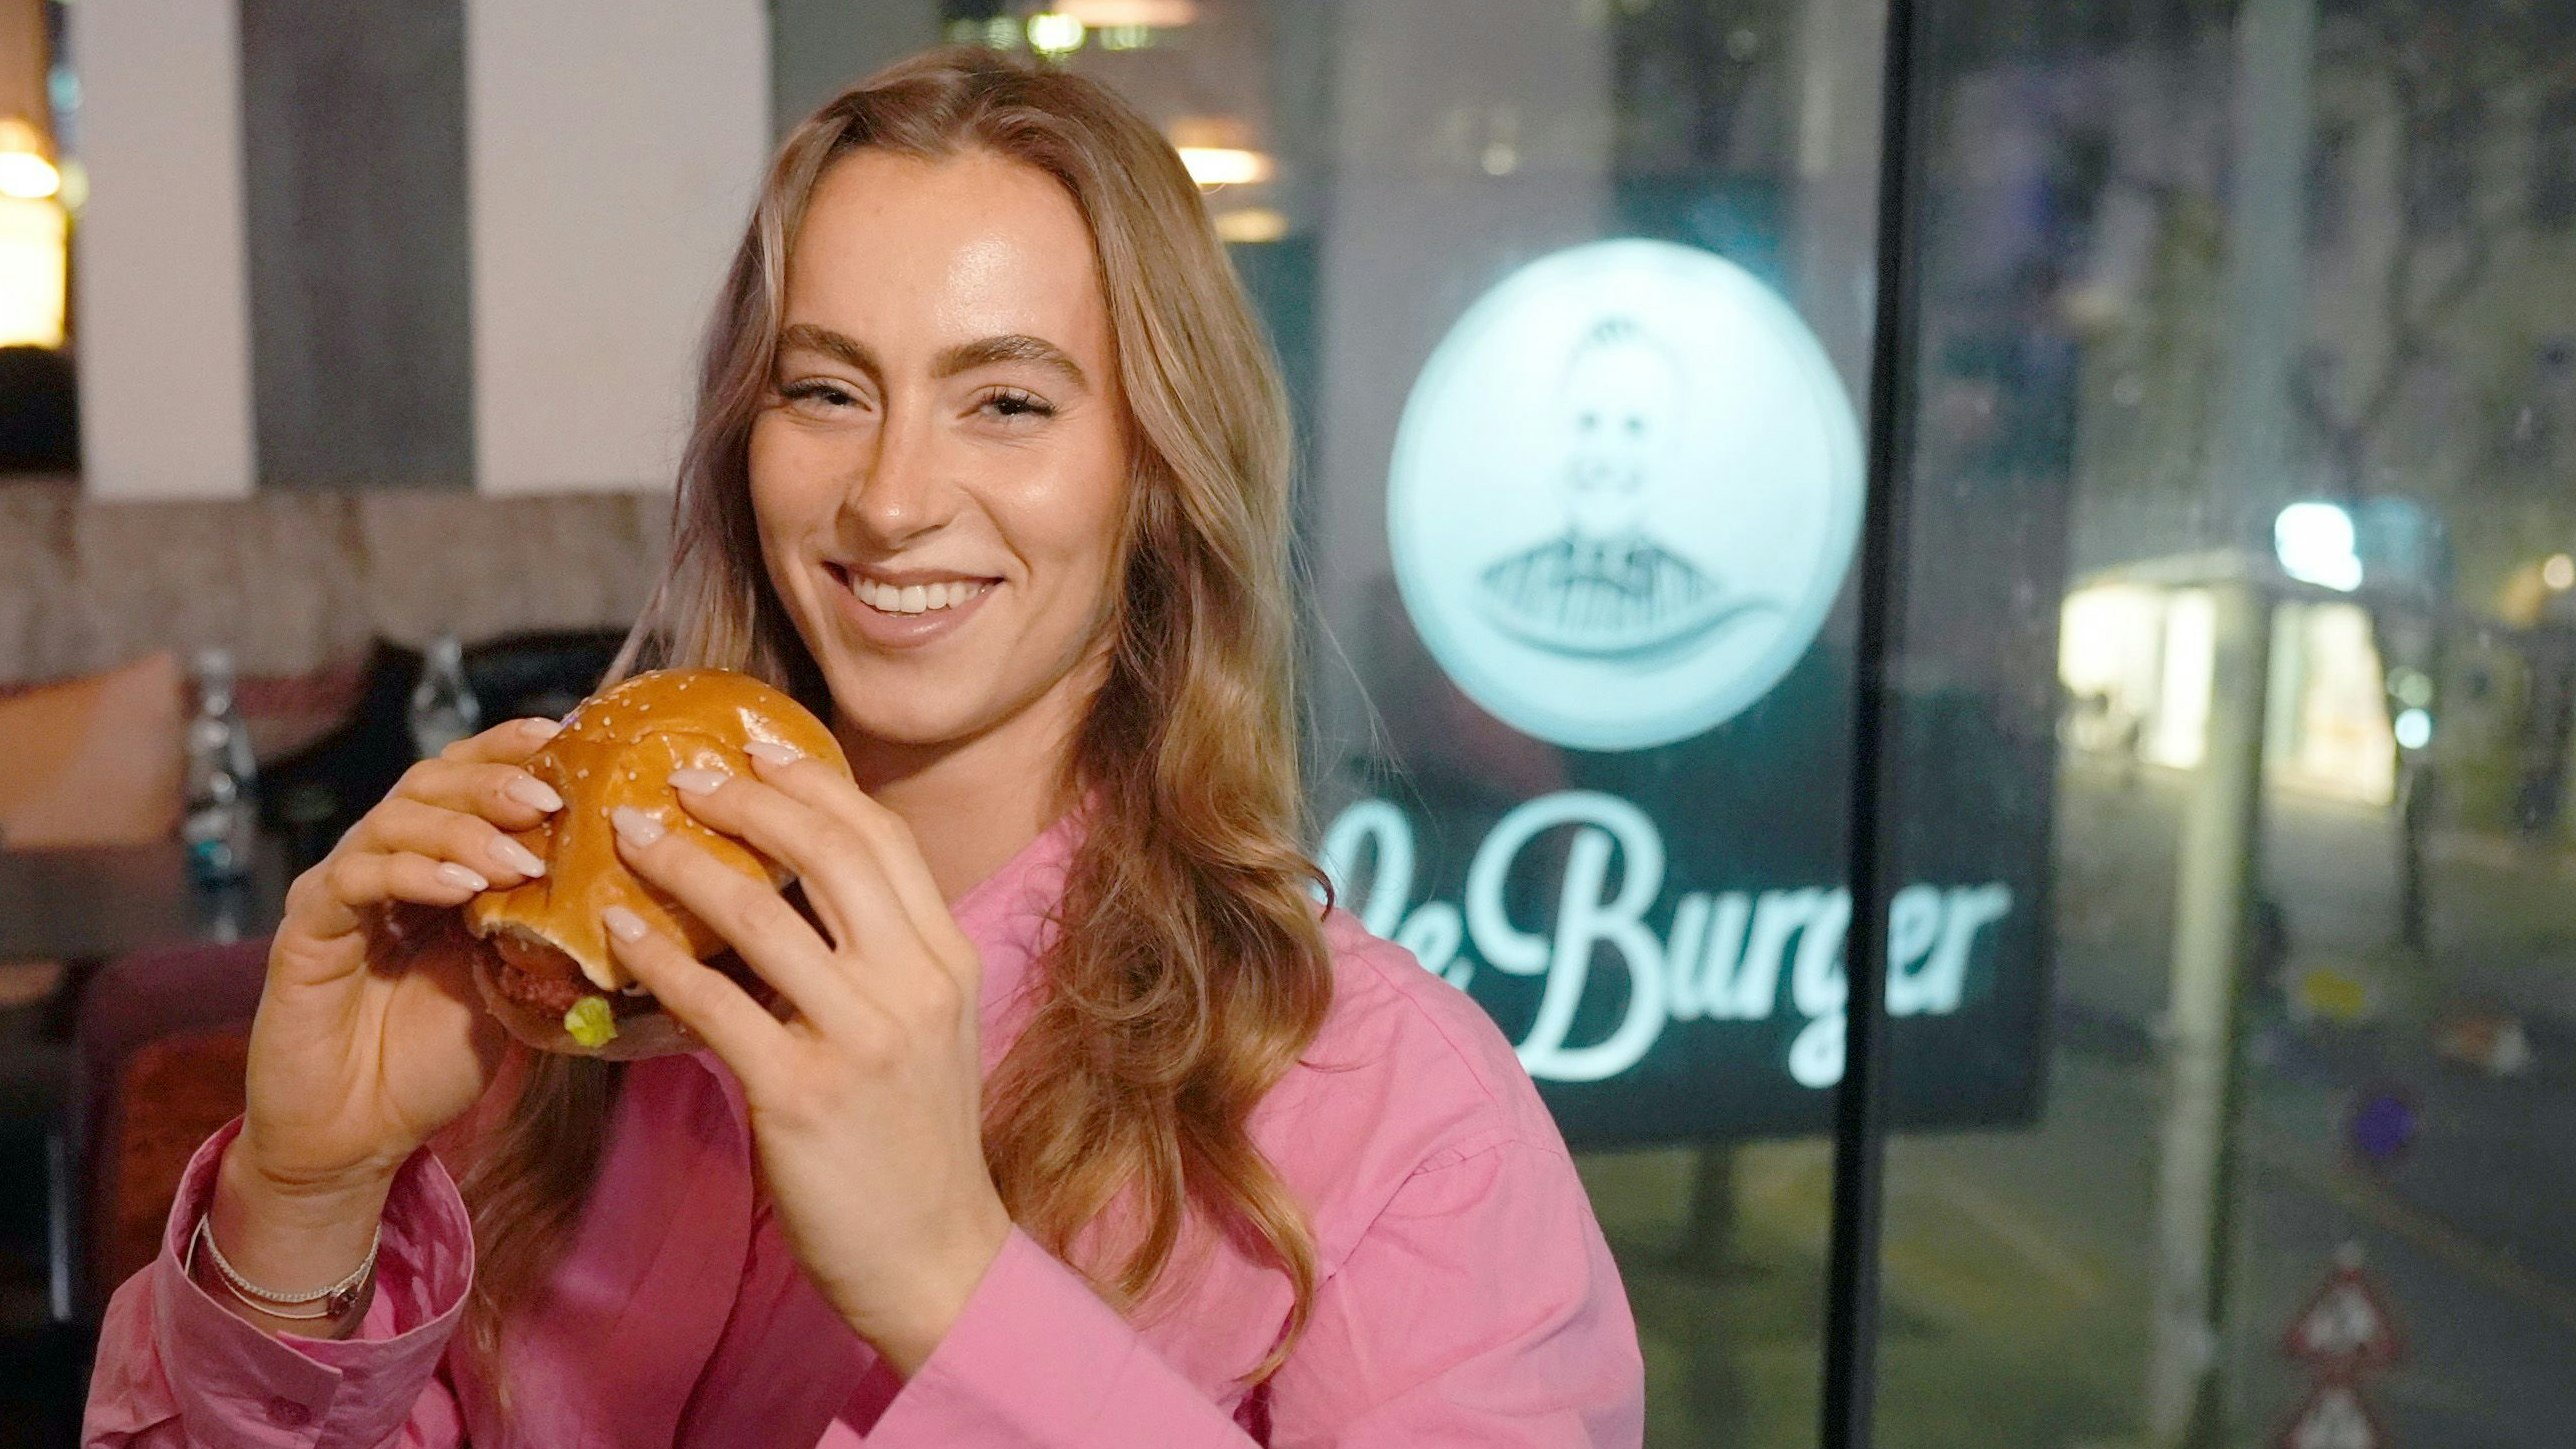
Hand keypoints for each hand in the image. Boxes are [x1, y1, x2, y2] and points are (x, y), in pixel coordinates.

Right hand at [232, 718, 562, 1219]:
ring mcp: (341, 892)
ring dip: (463, 830)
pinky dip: (410, 873)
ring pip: (395, 822)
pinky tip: (459, 888)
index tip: (567, 737)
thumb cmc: (434, 1060)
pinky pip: (355, 880)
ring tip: (518, 856)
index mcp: (435, 865)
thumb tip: (629, 889)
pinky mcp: (307, 931)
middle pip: (433, 786)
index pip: (469, 783)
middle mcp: (384, 864)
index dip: (513, 752)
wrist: (356, 1136)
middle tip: (551, 799)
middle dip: (495, 782)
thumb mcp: (513, 985)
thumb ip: (545, 932)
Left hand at [603, 746, 1010, 1375]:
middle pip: (829, 850)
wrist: (935, 1257)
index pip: (880, 838)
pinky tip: (617, 928)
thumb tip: (798, 892)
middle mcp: (913, 983)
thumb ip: (881, 960)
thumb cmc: (915, 1146)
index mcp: (946, 959)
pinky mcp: (799, 1093)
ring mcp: (860, 1036)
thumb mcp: (925, 1032)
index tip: (755, 746)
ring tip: (629, 831)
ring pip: (762, 913)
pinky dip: (658, 955)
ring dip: (685, 861)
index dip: (813, 782)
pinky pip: (714, 1001)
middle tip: (680, 772)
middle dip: (748, 798)